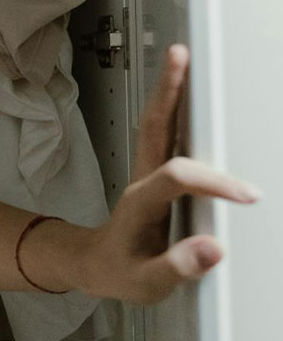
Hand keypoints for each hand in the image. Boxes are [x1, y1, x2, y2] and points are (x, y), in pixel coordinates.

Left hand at [86, 45, 259, 303]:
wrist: (95, 266)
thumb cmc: (119, 273)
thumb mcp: (145, 283)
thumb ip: (176, 267)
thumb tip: (211, 248)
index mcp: (141, 203)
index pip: (178, 178)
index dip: (213, 182)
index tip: (246, 196)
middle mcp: (143, 181)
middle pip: (156, 128)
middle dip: (169, 93)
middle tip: (182, 59)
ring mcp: (148, 173)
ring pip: (159, 124)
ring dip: (170, 90)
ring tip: (183, 57)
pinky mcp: (156, 175)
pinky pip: (166, 134)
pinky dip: (177, 108)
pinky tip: (190, 92)